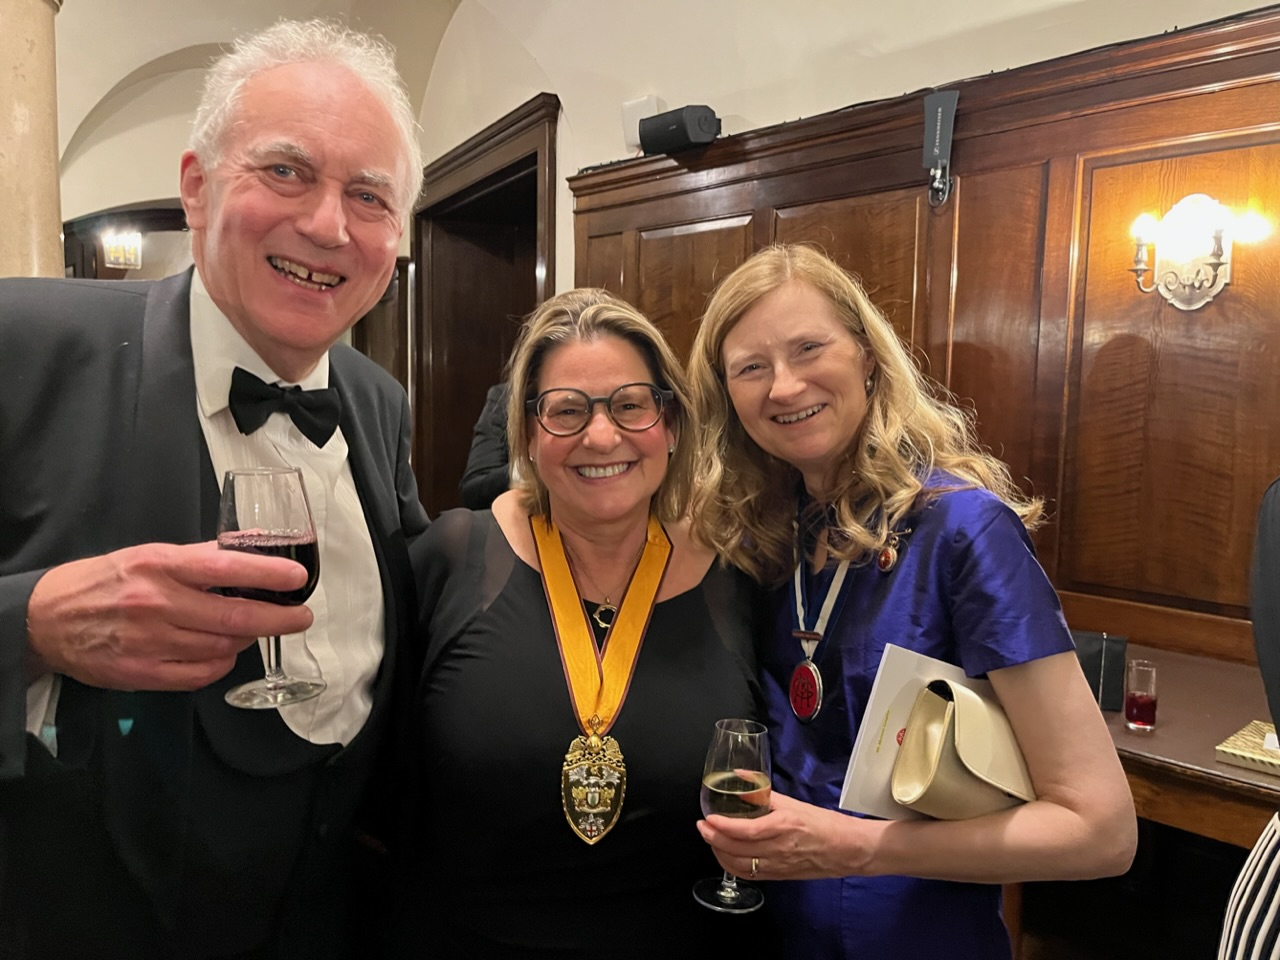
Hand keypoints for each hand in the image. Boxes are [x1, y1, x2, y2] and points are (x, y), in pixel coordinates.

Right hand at [26, 541, 313, 690]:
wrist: (47, 620)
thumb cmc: (105, 582)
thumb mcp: (151, 555)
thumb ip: (204, 555)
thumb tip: (257, 546)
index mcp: (160, 566)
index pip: (226, 568)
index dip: (268, 576)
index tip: (297, 579)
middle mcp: (157, 604)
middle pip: (234, 618)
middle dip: (277, 619)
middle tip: (300, 617)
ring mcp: (150, 642)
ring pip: (222, 648)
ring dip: (247, 640)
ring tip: (253, 629)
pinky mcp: (143, 674)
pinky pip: (201, 674)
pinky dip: (222, 664)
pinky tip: (223, 652)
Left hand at [697, 791, 878, 880]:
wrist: (847, 850)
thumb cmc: (823, 824)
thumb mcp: (792, 803)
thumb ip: (763, 793)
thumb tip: (739, 777)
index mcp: (783, 826)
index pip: (746, 831)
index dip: (723, 827)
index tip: (708, 818)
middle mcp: (779, 849)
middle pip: (737, 850)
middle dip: (713, 839)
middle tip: (702, 826)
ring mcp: (778, 866)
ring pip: (739, 866)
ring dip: (719, 854)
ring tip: (710, 839)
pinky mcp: (779, 876)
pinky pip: (749, 875)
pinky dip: (732, 866)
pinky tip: (725, 855)